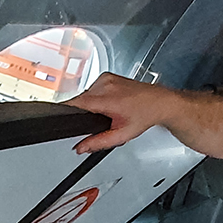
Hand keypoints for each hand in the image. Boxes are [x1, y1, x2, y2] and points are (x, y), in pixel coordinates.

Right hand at [65, 74, 183, 153]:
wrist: (159, 102)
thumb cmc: (144, 115)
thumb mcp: (122, 135)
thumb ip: (98, 142)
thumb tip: (80, 147)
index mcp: (108, 99)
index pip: (77, 103)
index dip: (68, 112)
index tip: (63, 118)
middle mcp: (106, 84)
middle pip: (81, 100)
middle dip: (85, 112)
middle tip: (102, 119)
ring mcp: (106, 78)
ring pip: (86, 94)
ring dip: (91, 104)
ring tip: (110, 110)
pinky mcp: (107, 75)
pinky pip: (92, 88)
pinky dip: (97, 96)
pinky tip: (110, 102)